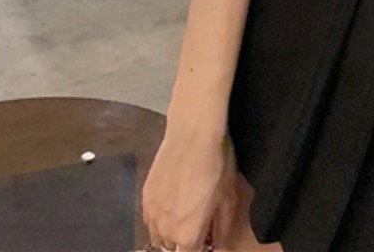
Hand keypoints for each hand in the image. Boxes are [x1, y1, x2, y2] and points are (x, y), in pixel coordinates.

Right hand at [141, 123, 238, 250]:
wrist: (193, 133)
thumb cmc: (216, 164)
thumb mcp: (228, 196)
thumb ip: (221, 226)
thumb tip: (217, 241)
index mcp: (188, 235)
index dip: (199, 247)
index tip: (206, 236)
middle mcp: (165, 230)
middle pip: (172, 248)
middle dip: (184, 240)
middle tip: (198, 221)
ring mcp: (151, 213)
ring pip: (158, 235)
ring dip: (170, 231)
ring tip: (184, 211)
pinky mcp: (144, 196)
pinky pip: (150, 218)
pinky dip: (159, 216)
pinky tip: (172, 199)